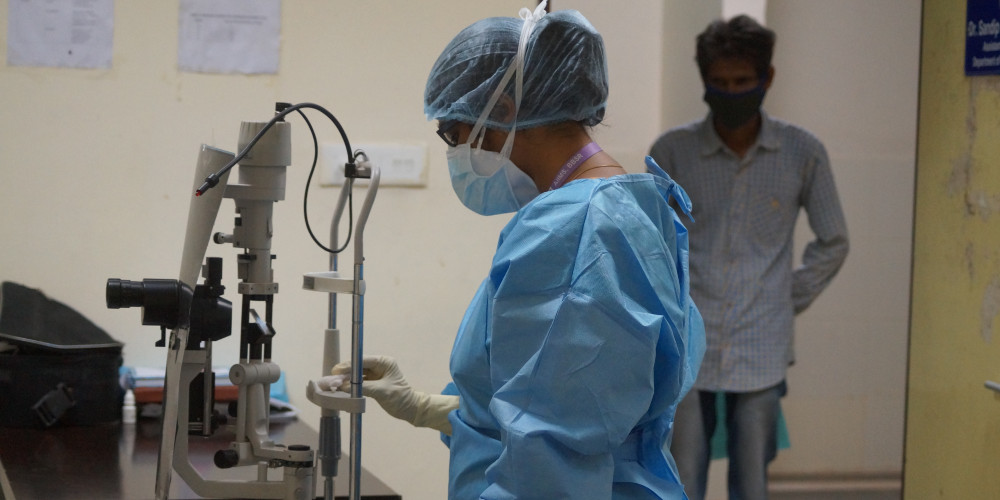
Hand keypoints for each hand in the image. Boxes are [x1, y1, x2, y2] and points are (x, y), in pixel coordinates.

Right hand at [331, 355, 458, 434]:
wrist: (410, 409)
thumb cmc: (400, 398)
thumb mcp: (382, 392)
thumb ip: (364, 388)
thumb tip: (345, 386)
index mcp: (384, 362)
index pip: (363, 361)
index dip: (349, 365)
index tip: (337, 370)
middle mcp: (379, 365)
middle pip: (358, 366)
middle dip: (345, 373)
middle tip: (332, 378)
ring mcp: (376, 374)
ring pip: (357, 374)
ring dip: (347, 380)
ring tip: (334, 384)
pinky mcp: (373, 383)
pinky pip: (359, 382)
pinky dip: (351, 386)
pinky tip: (342, 389)